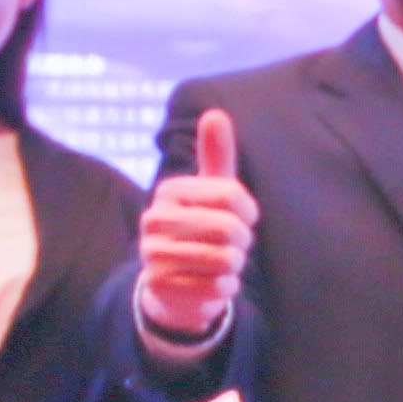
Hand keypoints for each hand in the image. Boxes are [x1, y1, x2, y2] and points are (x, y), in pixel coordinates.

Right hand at [141, 107, 254, 342]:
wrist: (175, 284)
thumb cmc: (202, 228)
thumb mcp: (211, 191)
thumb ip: (216, 155)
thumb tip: (215, 113)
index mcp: (169, 191)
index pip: (230, 194)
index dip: (249, 211)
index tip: (244, 218)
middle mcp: (154, 220)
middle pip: (228, 228)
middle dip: (242, 241)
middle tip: (233, 245)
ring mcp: (153, 254)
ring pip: (224, 260)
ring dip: (234, 265)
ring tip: (221, 262)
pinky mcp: (161, 287)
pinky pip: (217, 287)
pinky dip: (225, 288)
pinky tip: (212, 283)